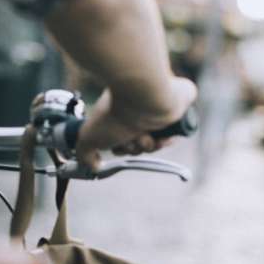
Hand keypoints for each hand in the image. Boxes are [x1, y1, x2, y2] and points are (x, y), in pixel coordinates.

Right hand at [75, 76, 196, 169]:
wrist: (143, 97)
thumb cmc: (116, 113)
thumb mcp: (88, 137)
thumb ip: (84, 153)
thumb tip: (94, 166)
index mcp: (120, 114)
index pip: (124, 141)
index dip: (121, 149)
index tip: (117, 147)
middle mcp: (138, 112)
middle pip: (140, 145)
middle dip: (134, 147)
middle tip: (130, 138)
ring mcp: (158, 110)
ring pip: (157, 143)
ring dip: (149, 144)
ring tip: (143, 132)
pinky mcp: (178, 109)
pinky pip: (176, 135)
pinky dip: (168, 138)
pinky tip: (161, 134)